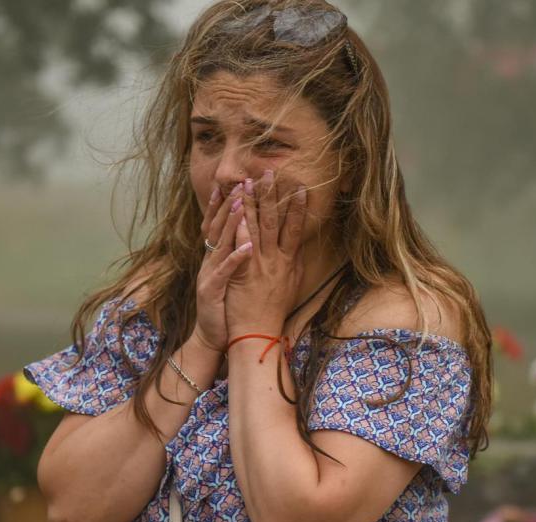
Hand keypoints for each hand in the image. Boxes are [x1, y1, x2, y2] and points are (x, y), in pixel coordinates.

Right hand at [193, 182, 254, 351]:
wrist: (212, 336)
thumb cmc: (225, 307)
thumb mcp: (229, 277)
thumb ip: (232, 256)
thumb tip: (243, 237)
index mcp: (213, 258)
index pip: (216, 225)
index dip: (220, 204)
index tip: (229, 184)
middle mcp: (209, 262)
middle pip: (217, 228)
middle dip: (228, 205)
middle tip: (240, 184)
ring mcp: (209, 274)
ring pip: (220, 244)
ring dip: (231, 224)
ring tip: (242, 205)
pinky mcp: (213, 290)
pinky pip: (227, 271)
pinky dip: (237, 257)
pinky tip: (248, 247)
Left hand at [225, 169, 307, 334]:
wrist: (258, 333)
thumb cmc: (274, 312)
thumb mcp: (292, 286)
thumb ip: (295, 265)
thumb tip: (299, 247)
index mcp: (288, 262)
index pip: (295, 229)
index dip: (297, 207)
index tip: (300, 187)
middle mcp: (275, 260)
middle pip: (276, 222)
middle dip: (274, 196)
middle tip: (272, 172)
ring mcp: (258, 265)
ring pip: (256, 228)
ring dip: (253, 203)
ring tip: (250, 181)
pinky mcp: (242, 272)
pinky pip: (240, 244)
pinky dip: (239, 226)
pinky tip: (236, 209)